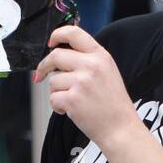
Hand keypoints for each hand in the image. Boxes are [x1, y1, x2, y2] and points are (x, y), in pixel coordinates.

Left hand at [33, 25, 140, 150]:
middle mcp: (91, 66)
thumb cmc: (113, 103)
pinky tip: (71, 110)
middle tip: (41, 75)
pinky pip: (53, 98)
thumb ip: (87, 58)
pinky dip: (57, 106)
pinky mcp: (72, 99)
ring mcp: (81, 82)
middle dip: (44, 66)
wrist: (121, 129)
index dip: (57, 35)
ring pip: (53, 80)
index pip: (74, 33)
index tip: (50, 43)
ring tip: (73, 99)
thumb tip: (60, 51)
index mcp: (101, 56)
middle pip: (55, 55)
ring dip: (57, 91)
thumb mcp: (107, 71)